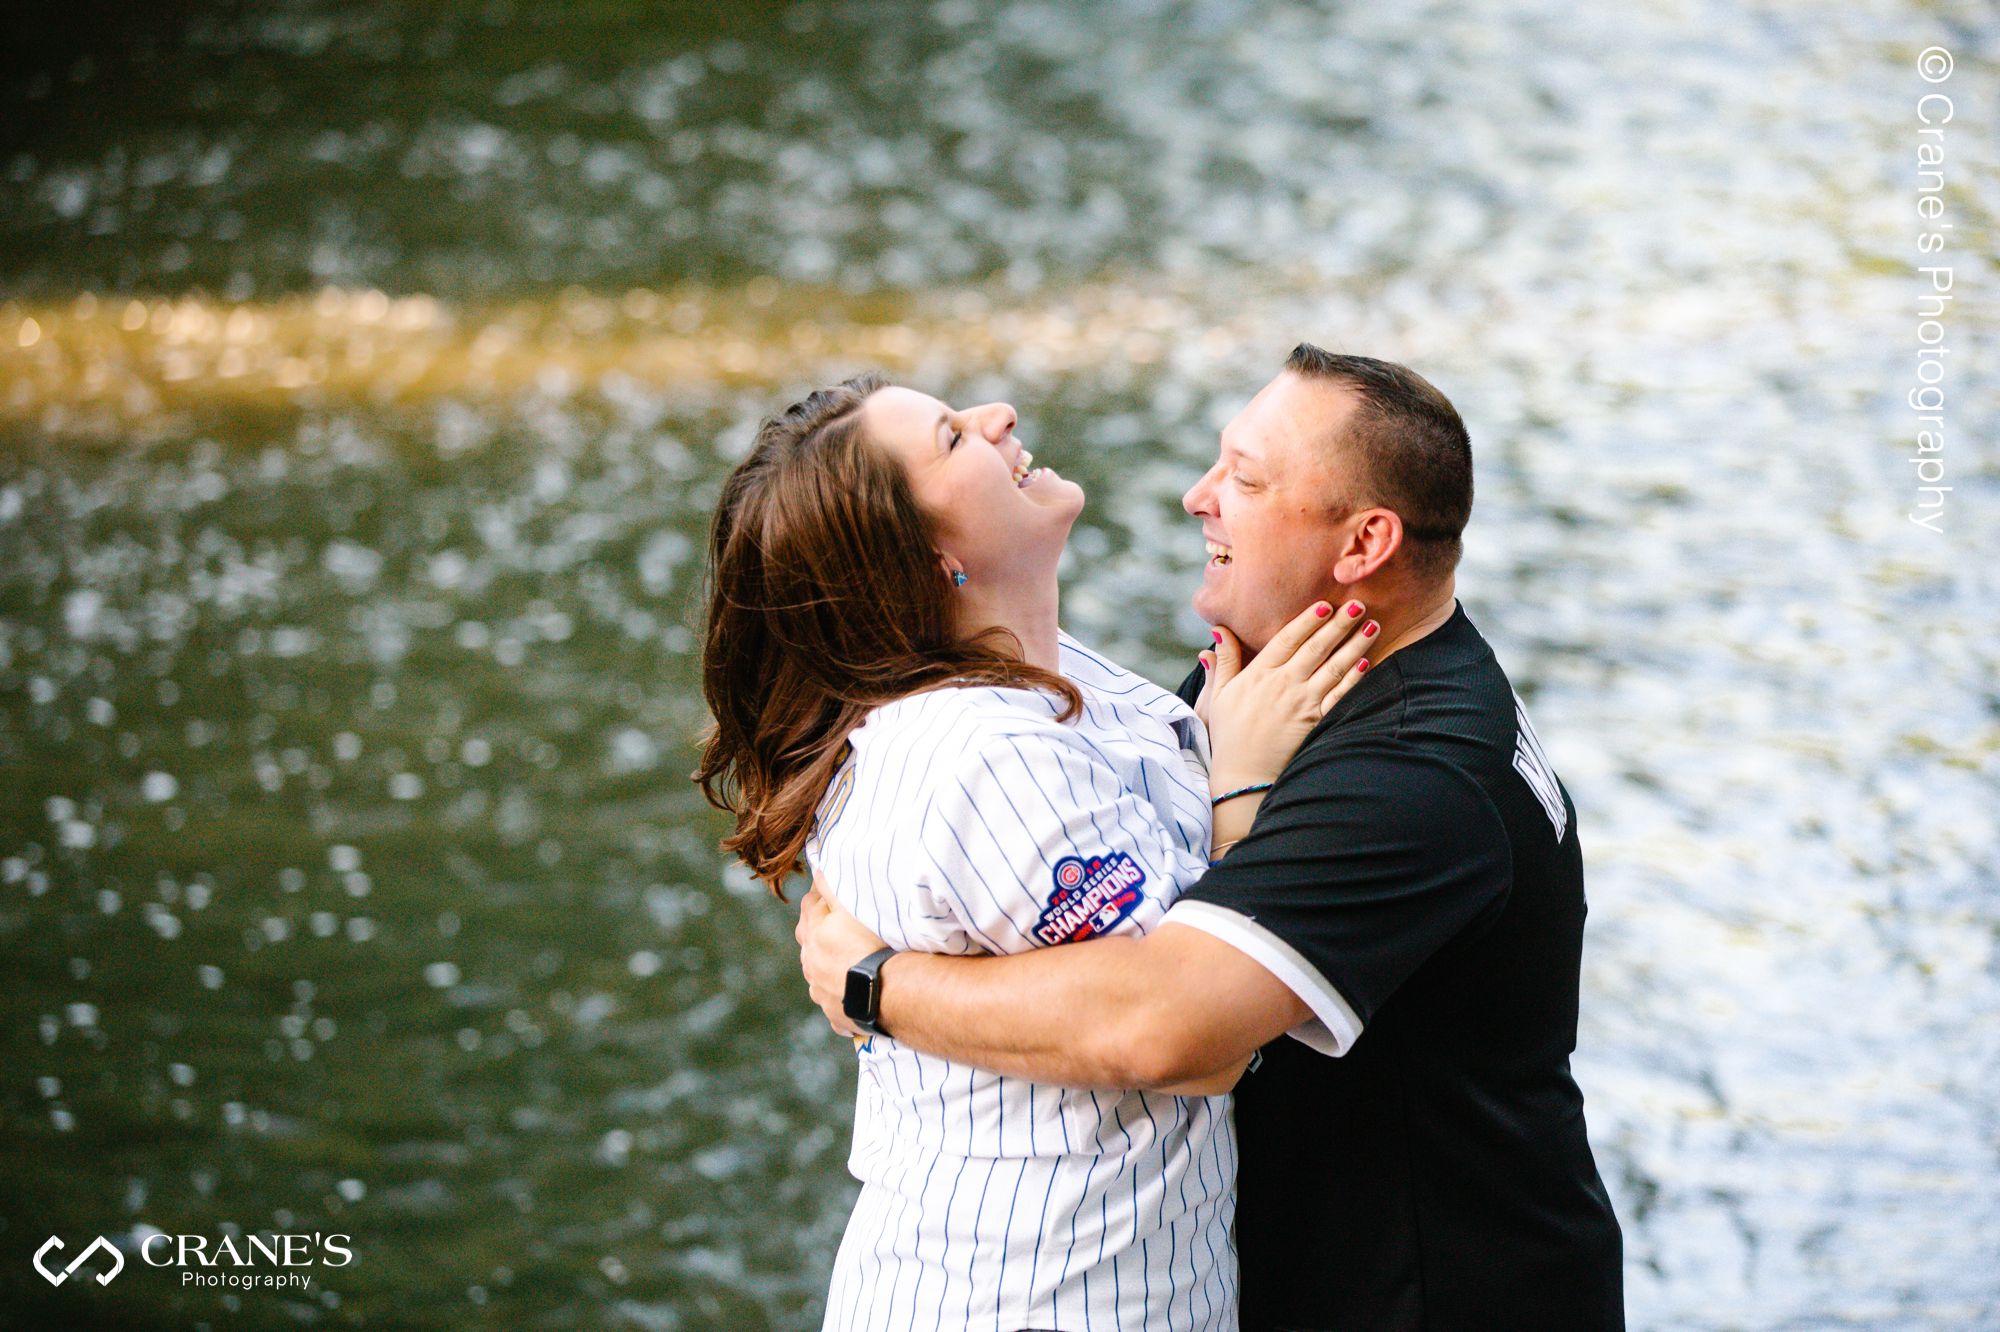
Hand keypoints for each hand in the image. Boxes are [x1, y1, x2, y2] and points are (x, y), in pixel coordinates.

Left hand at [795, 875, 887, 1038]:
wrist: (883, 992)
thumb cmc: (871, 945)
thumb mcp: (851, 909)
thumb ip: (831, 889)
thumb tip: (817, 870)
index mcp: (814, 936)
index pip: (810, 908)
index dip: (817, 895)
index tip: (825, 889)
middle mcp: (812, 965)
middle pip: (807, 941)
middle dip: (815, 930)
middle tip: (828, 924)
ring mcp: (821, 992)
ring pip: (816, 974)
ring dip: (824, 965)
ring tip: (840, 960)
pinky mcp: (835, 1014)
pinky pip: (832, 1002)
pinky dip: (837, 995)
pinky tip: (848, 994)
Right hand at [1200, 599, 1375, 790]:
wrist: (1243, 776)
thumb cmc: (1229, 735)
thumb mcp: (1217, 695)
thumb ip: (1223, 661)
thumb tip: (1218, 630)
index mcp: (1258, 674)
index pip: (1287, 639)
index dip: (1307, 620)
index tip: (1324, 604)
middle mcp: (1283, 684)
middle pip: (1316, 647)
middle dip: (1338, 624)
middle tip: (1357, 605)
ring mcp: (1302, 703)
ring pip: (1334, 667)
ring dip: (1354, 645)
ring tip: (1371, 627)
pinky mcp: (1315, 722)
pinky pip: (1340, 696)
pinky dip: (1354, 679)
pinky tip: (1366, 663)